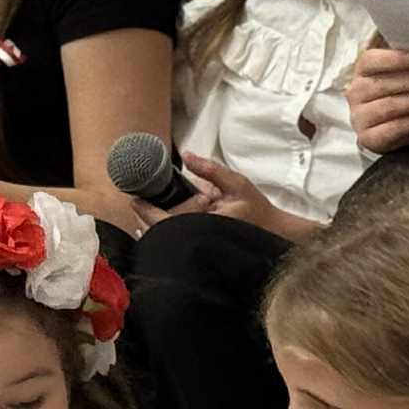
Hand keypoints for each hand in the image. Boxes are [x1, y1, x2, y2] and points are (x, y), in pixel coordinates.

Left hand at [133, 153, 309, 240]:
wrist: (275, 235)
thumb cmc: (257, 210)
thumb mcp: (237, 184)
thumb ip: (211, 171)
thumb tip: (187, 156)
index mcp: (202, 225)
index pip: (163, 221)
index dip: (145, 211)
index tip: (134, 199)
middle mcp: (196, 240)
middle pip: (157, 235)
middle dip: (144, 219)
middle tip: (135, 202)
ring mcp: (197, 248)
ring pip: (164, 243)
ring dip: (151, 229)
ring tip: (143, 213)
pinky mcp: (200, 252)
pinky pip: (174, 246)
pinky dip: (162, 236)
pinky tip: (155, 228)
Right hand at [348, 40, 408, 153]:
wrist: (386, 132)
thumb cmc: (396, 96)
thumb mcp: (399, 78)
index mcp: (362, 72)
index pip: (369, 61)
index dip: (392, 58)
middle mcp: (356, 93)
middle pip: (385, 84)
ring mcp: (360, 117)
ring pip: (392, 105)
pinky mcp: (369, 138)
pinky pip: (397, 127)